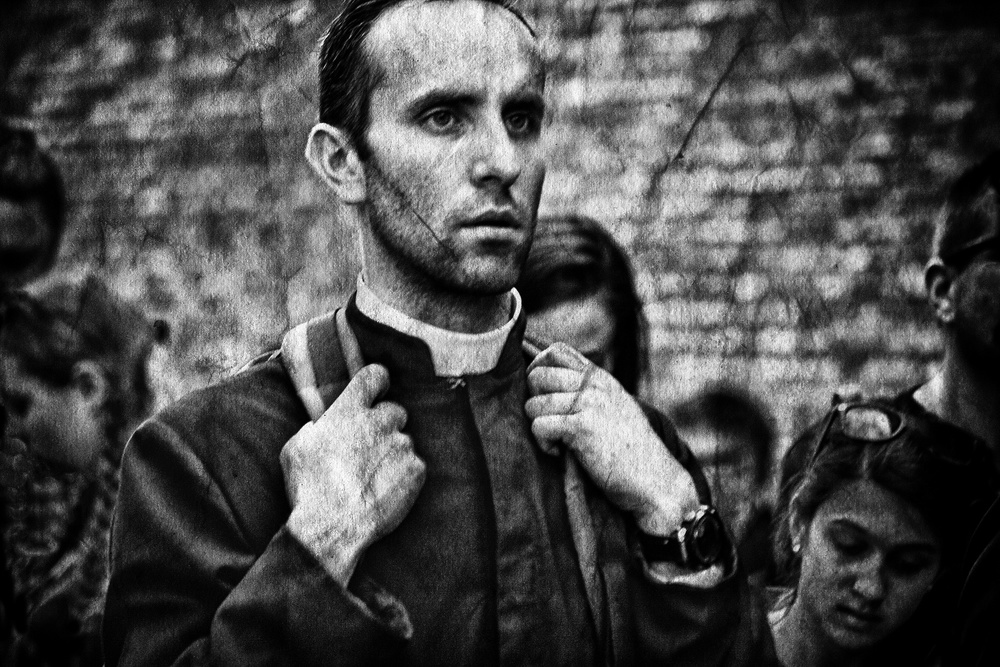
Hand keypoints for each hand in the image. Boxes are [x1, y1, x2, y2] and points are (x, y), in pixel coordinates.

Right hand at [280, 363, 425, 583]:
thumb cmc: (309, 489)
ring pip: (403, 441)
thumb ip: (316, 428)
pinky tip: (385, 490)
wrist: (332, 527)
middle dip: (385, 424)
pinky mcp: (416, 470)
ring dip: (392, 453)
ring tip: (373, 477)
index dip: (377, 382)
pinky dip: (404, 475)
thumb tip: (323, 425)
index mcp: (349, 411)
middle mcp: (379, 422)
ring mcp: (401, 446)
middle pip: (394, 411)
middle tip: (370, 446)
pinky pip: (414, 465)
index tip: (376, 390)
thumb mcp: (295, 448)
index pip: (374, 376)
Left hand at [525, 343, 697, 534]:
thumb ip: (591, 392)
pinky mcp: (582, 427)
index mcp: (600, 379)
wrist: (655, 480)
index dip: (537, 368)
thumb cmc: (631, 452)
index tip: (541, 395)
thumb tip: (549, 382)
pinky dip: (544, 444)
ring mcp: (589, 404)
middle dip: (532, 401)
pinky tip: (561, 453)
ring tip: (558, 443)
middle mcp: (594, 385)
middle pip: (536, 375)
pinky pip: (539, 426)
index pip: (556, 351)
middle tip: (548, 422)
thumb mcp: (615, 408)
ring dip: (538, 427)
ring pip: (533, 405)